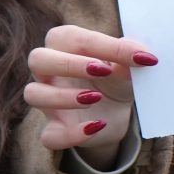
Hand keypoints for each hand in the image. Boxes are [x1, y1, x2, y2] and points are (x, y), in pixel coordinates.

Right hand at [24, 25, 154, 157]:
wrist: (116, 114)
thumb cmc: (115, 79)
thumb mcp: (126, 67)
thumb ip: (128, 60)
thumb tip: (140, 56)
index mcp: (64, 47)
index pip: (70, 37)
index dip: (102, 44)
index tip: (138, 56)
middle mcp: (49, 72)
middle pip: (38, 59)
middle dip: (68, 64)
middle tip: (102, 70)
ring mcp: (48, 102)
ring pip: (33, 94)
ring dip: (62, 96)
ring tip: (96, 98)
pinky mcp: (55, 129)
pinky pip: (49, 135)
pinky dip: (71, 134)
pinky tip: (97, 127)